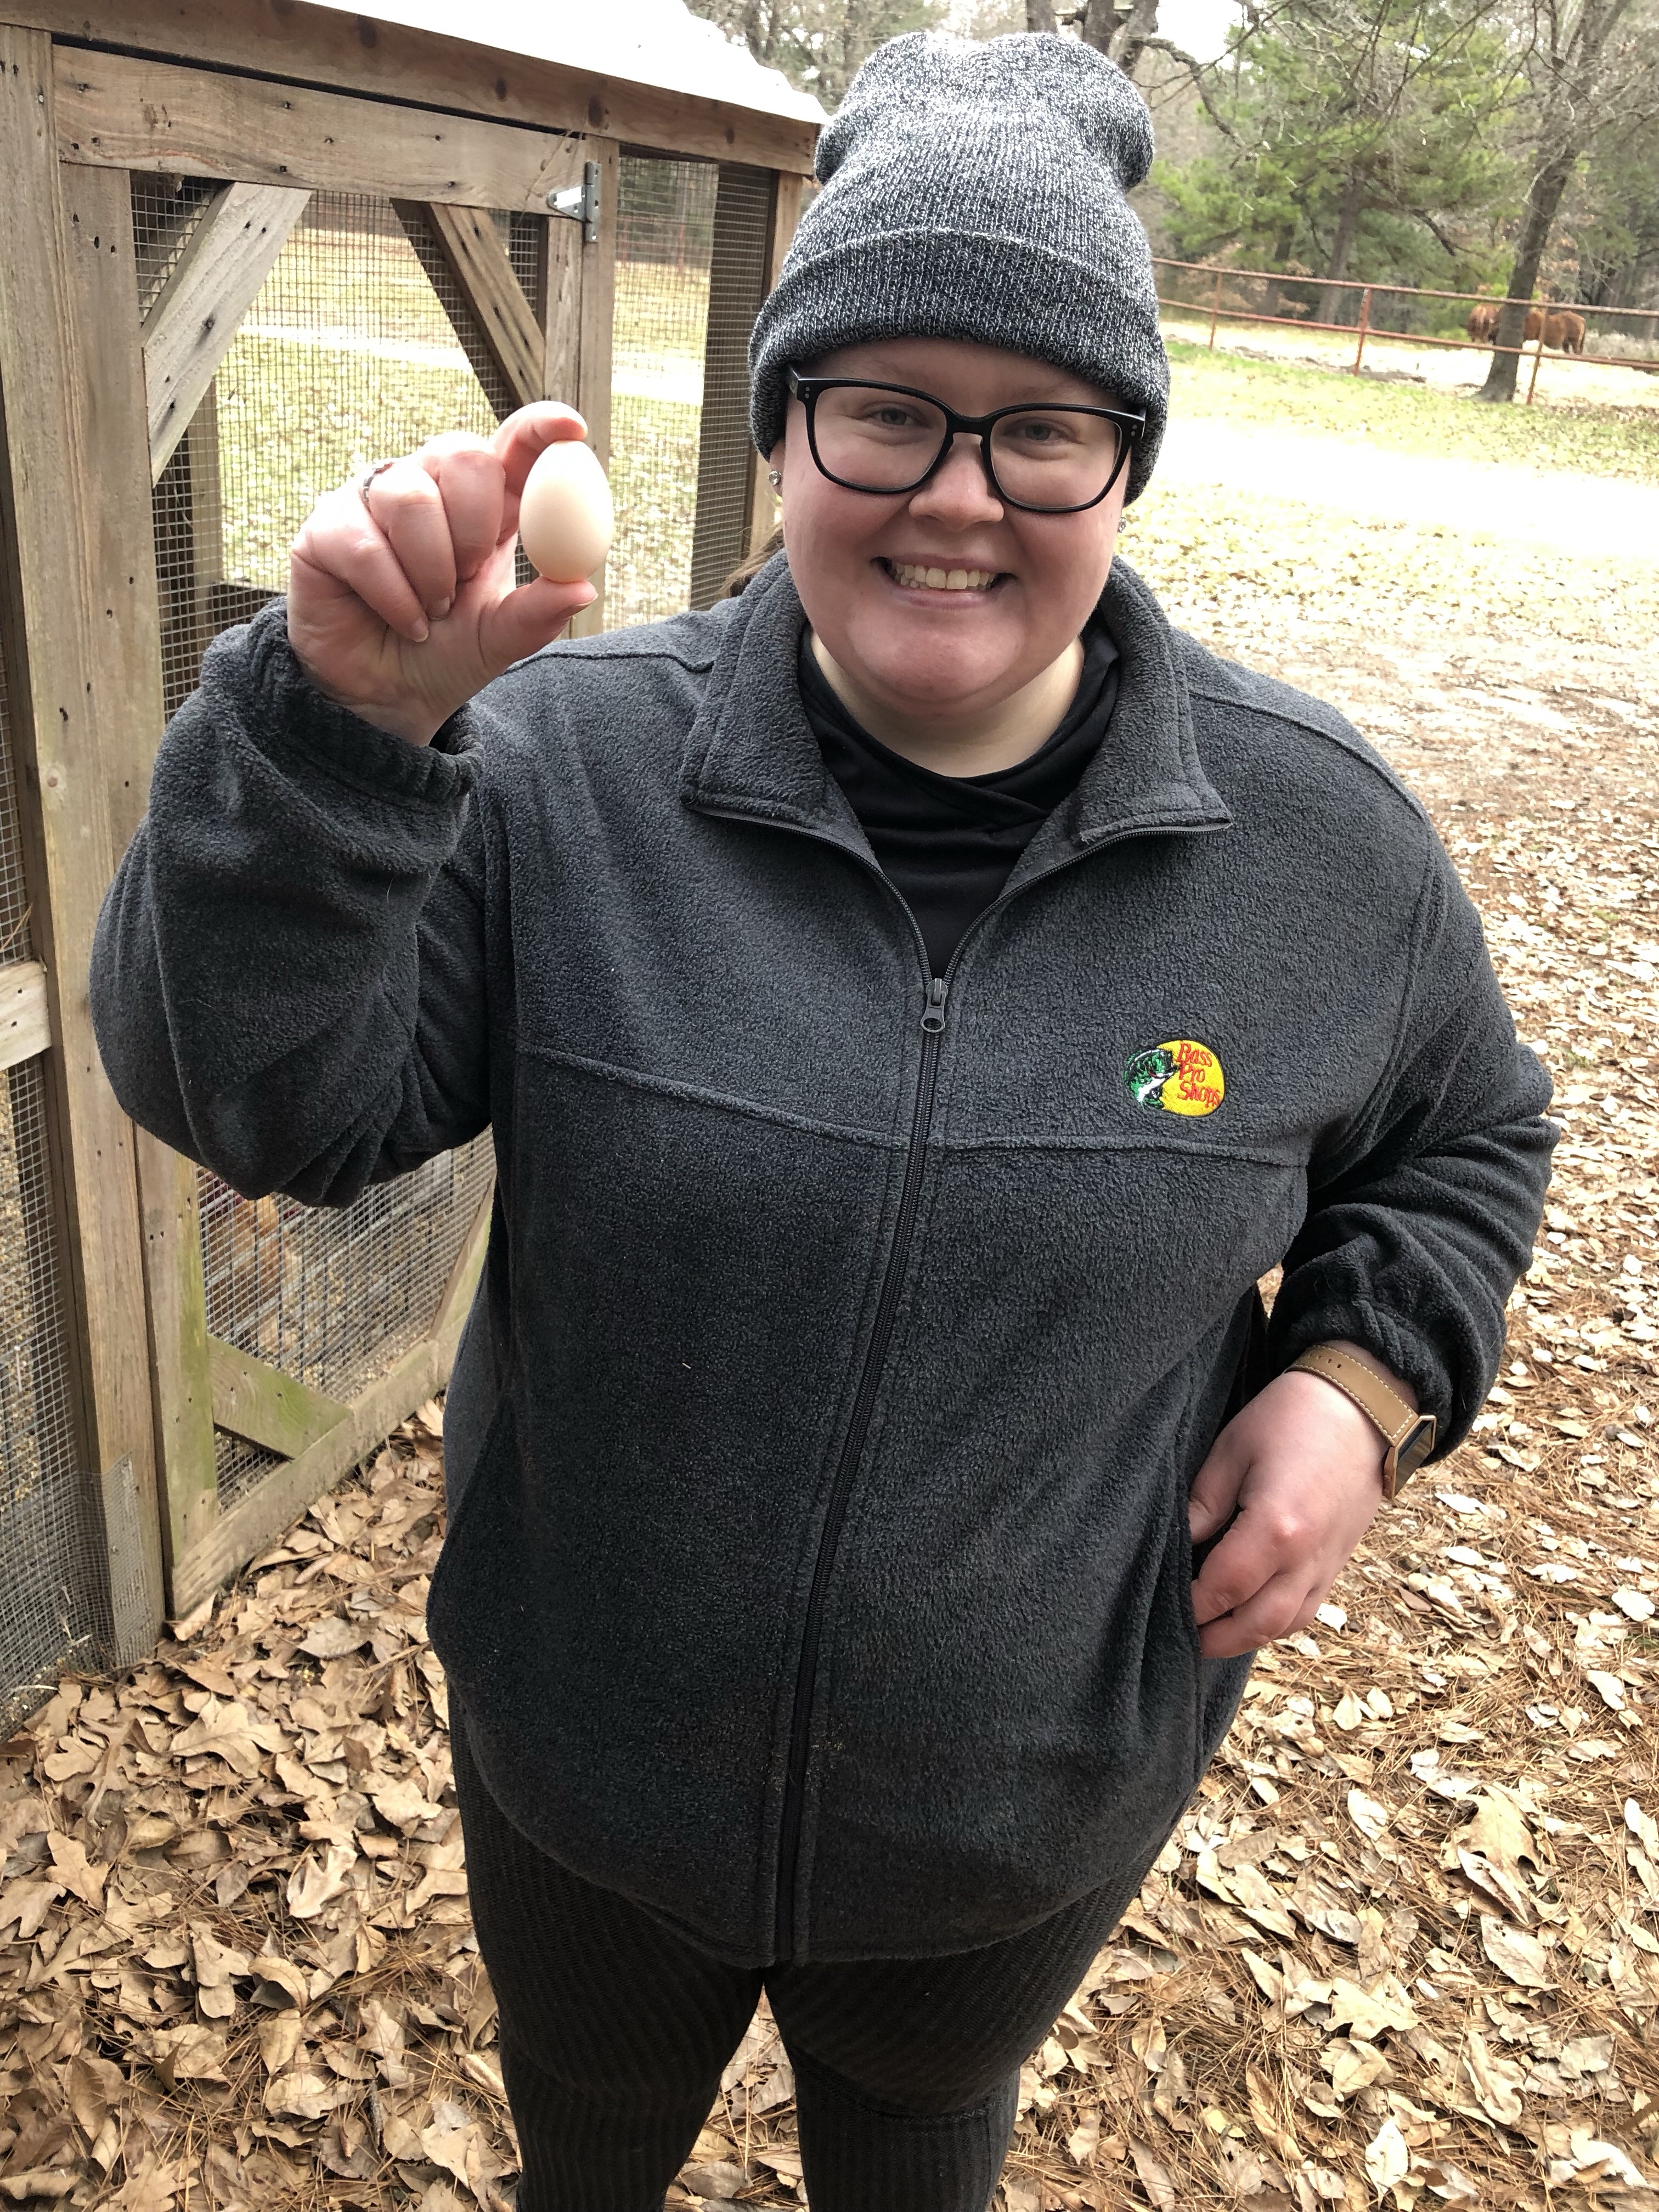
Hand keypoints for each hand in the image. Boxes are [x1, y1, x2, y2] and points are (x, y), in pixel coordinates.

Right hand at [287, 404, 599, 745]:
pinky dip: (394, 596)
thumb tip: (583, 588)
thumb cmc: (444, 655)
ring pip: (411, 499)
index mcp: (481, 504)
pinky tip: (403, 621)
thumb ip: (537, 613)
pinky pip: (367, 545)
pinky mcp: (326, 528)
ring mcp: (372, 501)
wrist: (386, 698)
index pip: (512, 445)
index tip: (573, 431)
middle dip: (473, 527)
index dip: (540, 427)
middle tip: (466, 579)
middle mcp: (427, 487)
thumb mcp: (498, 638)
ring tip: (431, 610)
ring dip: (430, 572)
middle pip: (462, 454)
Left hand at [1187, 1351, 1405, 1658]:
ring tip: (1209, 1635)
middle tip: (1179, 1638)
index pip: (1223, 1588)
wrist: (1363, 1407)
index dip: (1191, 1605)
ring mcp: (1329, 1565)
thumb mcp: (1233, 1448)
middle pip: (1255, 1623)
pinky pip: (1306, 1610)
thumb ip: (1203, 1505)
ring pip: (1284, 1625)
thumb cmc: (1292, 1417)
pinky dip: (1275, 1624)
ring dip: (1244, 1638)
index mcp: (1277, 1528)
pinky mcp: (1339, 1563)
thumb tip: (1176, 1547)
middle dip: (1214, 1638)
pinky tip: (1248, 1616)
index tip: (1163, 1607)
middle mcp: (1307, 1558)